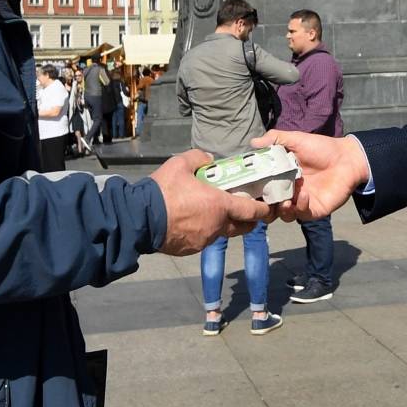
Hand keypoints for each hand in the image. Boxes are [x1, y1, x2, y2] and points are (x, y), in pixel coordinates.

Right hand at [150, 150, 271, 255]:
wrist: (140, 218)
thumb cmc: (163, 191)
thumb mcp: (180, 164)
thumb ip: (199, 158)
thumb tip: (208, 158)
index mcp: (220, 205)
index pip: (251, 211)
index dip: (262, 210)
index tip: (266, 207)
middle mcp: (216, 226)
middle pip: (242, 228)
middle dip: (249, 222)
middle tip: (247, 213)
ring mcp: (204, 240)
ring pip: (220, 233)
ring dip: (222, 225)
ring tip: (211, 213)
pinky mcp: (191, 249)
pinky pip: (203, 240)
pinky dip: (203, 232)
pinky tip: (191, 222)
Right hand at [253, 130, 368, 220]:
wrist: (347, 157)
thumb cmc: (321, 148)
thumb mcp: (295, 140)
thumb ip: (275, 139)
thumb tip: (253, 142)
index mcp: (280, 177)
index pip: (261, 188)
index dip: (252, 190)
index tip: (245, 188)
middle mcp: (288, 192)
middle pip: (269, 206)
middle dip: (263, 206)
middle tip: (262, 199)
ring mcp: (300, 203)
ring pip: (283, 215)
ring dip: (280, 210)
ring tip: (283, 201)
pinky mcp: (314, 210)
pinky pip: (303, 214)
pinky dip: (301, 206)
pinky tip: (303, 194)